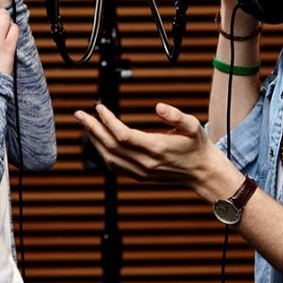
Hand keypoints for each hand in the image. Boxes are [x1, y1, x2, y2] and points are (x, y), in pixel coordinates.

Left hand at [74, 103, 231, 194]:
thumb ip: (175, 115)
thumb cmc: (197, 146)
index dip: (107, 121)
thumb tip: (158, 106)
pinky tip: (98, 142)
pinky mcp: (139, 176)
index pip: (122, 135)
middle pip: (110, 146)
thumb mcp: (192, 125)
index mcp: (156, 148)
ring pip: (109, 158)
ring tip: (86, 125)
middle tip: (80, 114)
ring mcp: (140, 172)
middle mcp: (145, 163)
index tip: (99, 107)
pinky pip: (114, 166)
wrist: (202, 172)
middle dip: (92, 129)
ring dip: (95, 141)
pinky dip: (102, 153)